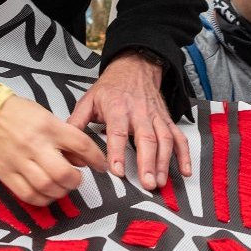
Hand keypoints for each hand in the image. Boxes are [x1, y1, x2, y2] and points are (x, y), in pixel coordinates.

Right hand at [0, 95, 106, 204]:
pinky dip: (42, 199)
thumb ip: (65, 138)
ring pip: (47, 187)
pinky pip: (28, 194)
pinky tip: (46, 194)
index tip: (101, 166)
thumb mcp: (47, 116)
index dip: (96, 159)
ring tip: (61, 187)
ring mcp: (19, 160)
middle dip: (76, 181)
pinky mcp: (5, 173)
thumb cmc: (18, 112)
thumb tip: (82, 161)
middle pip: (64, 173)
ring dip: (60, 192)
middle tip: (76, 179)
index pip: (81, 145)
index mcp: (48, 126)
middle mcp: (35, 144)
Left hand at [66, 51, 191, 189]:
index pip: (118, 132)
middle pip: (146, 139)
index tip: (117, 171)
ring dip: (164, 162)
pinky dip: (184, 154)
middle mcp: (139, 113)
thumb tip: (66, 144)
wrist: (134, 67)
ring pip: (164, 140)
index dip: (118, 152)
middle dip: (148, 162)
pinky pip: (178, 137)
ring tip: (161, 182)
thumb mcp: (89, 99)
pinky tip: (184, 170)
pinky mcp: (166, 120)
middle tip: (147, 183)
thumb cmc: (111, 87)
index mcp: (118, 108)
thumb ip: (77, 122)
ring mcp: (155, 117)